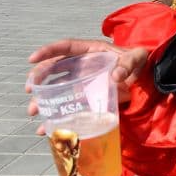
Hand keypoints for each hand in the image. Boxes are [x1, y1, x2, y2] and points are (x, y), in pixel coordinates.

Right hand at [25, 39, 148, 133]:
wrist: (146, 79)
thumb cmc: (139, 62)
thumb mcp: (137, 58)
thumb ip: (129, 64)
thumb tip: (115, 77)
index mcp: (90, 51)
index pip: (65, 47)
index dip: (48, 51)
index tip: (32, 58)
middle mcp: (81, 65)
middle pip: (53, 69)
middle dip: (38, 79)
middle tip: (29, 91)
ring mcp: (81, 82)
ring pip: (55, 89)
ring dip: (42, 100)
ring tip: (33, 112)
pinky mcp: (85, 99)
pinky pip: (66, 107)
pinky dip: (55, 117)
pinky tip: (45, 128)